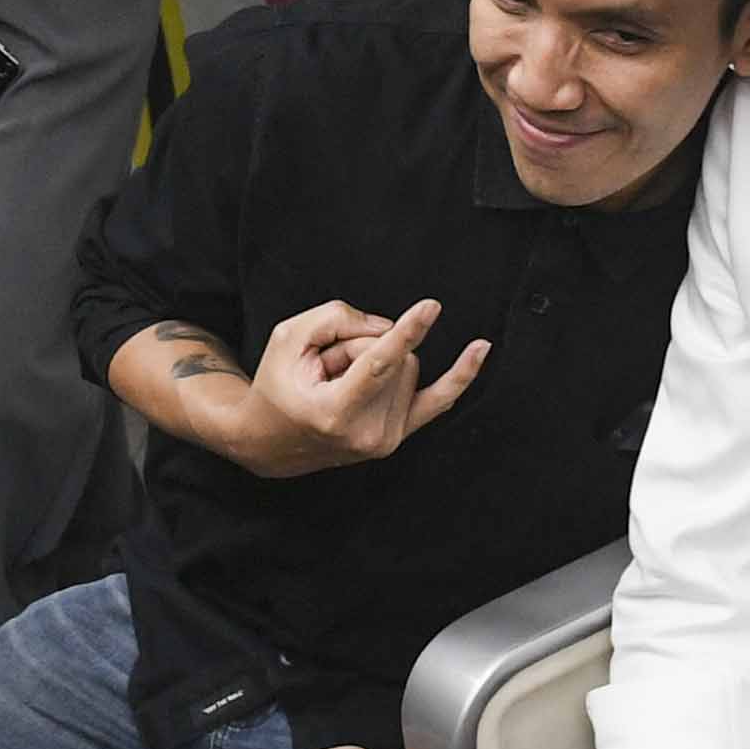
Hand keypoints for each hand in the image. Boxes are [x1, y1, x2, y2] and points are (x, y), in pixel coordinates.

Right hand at [239, 296, 487, 474]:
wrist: (270, 441)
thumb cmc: (277, 386)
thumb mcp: (288, 339)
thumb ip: (335, 319)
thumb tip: (387, 327)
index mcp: (335, 414)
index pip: (378, 364)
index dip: (406, 331)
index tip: (431, 307)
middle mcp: (368, 434)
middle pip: (392, 357)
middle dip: (361, 347)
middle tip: (325, 367)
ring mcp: (387, 440)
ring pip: (407, 368)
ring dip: (375, 363)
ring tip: (338, 383)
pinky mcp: (398, 437)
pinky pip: (437, 400)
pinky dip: (459, 377)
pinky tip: (479, 351)